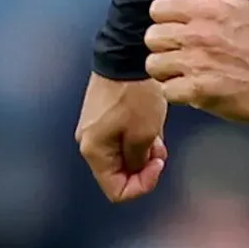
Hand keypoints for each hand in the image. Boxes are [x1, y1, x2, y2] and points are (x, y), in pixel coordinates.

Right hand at [76, 72, 169, 201]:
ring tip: (157, 135)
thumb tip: (136, 167)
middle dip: (142, 167)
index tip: (157, 165)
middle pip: (118, 174)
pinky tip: (149, 125)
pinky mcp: (101, 116)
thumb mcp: (144, 133)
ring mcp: (94, 128)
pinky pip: (120, 139)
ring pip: (121, 156)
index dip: (141, 185)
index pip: (116, 191)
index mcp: (94, 151)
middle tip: (160, 150)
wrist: (126, 56)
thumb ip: (139, 161)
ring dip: (141, 152)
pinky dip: (136, 138)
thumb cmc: (135, 95)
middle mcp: (88, 142)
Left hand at [144, 0, 248, 123]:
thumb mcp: (235, 1)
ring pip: (154, 65)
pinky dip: (177, 93)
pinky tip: (190, 88)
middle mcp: (194, 35)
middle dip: (164, 45)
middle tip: (182, 51)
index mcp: (202, 11)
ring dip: (167, 71)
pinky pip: (166, 91)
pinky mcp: (195, 91)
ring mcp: (193, 64)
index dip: (165, 18)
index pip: (158, 8)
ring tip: (185, 71)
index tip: (179, 26)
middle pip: (152, 37)